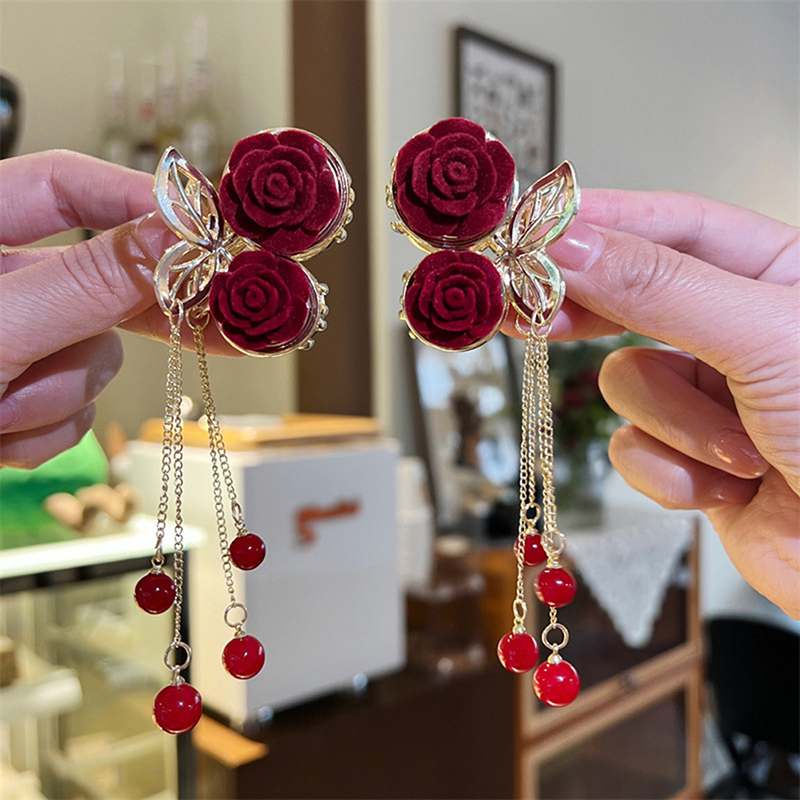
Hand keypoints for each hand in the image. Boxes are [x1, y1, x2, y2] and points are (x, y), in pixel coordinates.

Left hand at [0, 150, 232, 469]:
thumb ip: (84, 282)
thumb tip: (173, 237)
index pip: (71, 189)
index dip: (143, 206)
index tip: (209, 235)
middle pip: (99, 282)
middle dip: (127, 322)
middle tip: (230, 324)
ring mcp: (8, 343)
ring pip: (90, 360)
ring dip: (53, 397)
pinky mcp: (14, 396)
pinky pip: (69, 412)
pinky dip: (39, 434)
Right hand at [506, 189, 798, 617]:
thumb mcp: (764, 337)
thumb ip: (658, 287)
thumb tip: (568, 246)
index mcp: (779, 275)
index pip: (673, 225)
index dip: (601, 222)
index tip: (532, 228)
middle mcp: (739, 331)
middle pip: (634, 299)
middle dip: (591, 311)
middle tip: (529, 308)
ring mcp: (711, 397)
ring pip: (627, 384)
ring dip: (675, 423)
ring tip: (739, 452)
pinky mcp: (690, 460)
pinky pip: (633, 448)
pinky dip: (672, 473)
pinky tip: (726, 489)